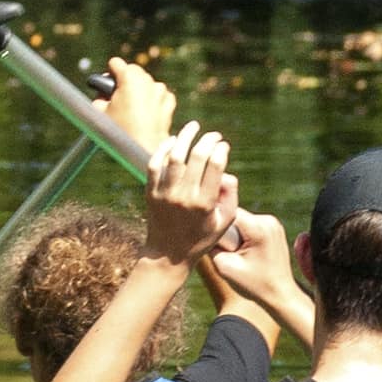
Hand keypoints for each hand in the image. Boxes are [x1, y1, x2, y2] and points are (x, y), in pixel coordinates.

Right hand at [96, 52, 176, 156]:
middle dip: (126, 80)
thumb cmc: (120, 131)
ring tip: (133, 107)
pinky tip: (147, 111)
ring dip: (141, 89)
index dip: (109, 72)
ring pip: (147, 82)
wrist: (143, 149)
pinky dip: (154, 99)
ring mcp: (160, 90)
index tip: (108, 82)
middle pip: (133, 70)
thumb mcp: (100, 112)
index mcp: (128, 78)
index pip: (115, 63)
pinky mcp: (169, 101)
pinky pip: (159, 94)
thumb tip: (102, 91)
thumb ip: (99, 96)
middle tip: (119, 96)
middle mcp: (146, 80)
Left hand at [141, 122, 233, 268]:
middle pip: (197, 156)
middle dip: (208, 140)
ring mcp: (165, 194)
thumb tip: (227, 172)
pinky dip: (163, 149)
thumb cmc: (200, 238)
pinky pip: (155, 164)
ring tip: (194, 126)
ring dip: (186, 136)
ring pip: (175, 155)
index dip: (221, 150)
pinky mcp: (151, 192)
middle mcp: (184, 197)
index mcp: (205, 204)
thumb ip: (231, 196)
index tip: (224, 146)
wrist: (167, 254)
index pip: (215, 166)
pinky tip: (173, 140)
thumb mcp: (224, 223)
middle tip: (214, 135)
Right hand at [207, 205, 311, 349]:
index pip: (226, 213)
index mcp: (258, 227)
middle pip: (234, 216)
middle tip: (231, 253)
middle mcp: (268, 220)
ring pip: (242, 221)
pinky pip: (250, 225)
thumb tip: (202, 231)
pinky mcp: (274, 228)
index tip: (216, 242)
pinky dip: (245, 236)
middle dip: (227, 232)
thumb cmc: (254, 285)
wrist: (281, 296)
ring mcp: (273, 223)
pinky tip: (249, 254)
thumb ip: (211, 245)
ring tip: (241, 255)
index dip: (216, 226)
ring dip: (236, 234)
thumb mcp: (225, 267)